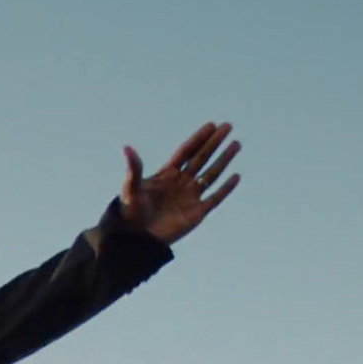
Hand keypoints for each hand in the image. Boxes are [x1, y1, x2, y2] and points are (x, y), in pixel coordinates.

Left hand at [120, 122, 241, 245]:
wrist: (137, 238)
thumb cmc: (130, 213)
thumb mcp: (130, 188)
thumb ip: (134, 168)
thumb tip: (127, 148)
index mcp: (167, 174)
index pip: (186, 152)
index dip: (198, 138)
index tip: (211, 125)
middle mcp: (181, 183)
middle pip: (201, 158)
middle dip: (214, 143)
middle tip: (227, 126)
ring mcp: (190, 197)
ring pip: (211, 174)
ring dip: (223, 159)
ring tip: (236, 144)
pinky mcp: (197, 212)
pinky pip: (215, 197)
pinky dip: (225, 188)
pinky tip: (236, 175)